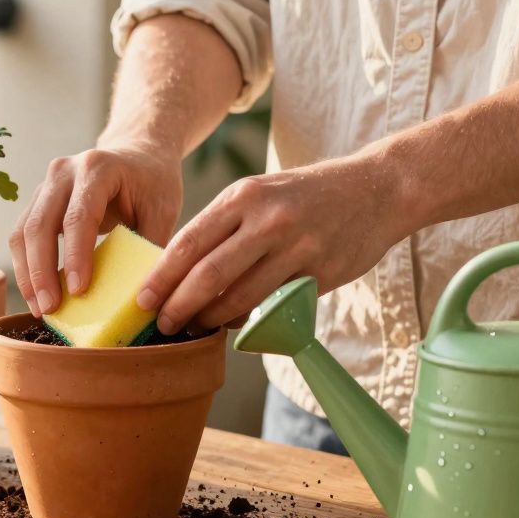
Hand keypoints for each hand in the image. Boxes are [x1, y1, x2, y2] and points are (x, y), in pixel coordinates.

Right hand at [9, 144, 182, 315]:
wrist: (138, 154)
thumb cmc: (153, 183)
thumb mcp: (163, 210)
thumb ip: (150, 248)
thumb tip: (141, 298)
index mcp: (97, 168)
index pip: (79, 216)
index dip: (75, 256)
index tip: (78, 291)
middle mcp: (64, 171)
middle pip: (40, 224)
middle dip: (41, 271)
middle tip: (50, 309)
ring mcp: (46, 184)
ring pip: (23, 231)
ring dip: (28, 273)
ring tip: (40, 309)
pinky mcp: (38, 200)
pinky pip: (22, 235)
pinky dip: (26, 266)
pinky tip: (36, 294)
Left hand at [136, 154, 406, 334]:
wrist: (377, 189)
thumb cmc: (306, 196)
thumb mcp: (260, 193)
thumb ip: (224, 226)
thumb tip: (179, 271)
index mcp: (243, 196)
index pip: (188, 242)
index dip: (161, 276)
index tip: (141, 299)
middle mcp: (266, 219)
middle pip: (208, 273)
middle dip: (178, 305)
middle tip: (163, 324)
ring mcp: (296, 247)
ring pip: (240, 296)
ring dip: (212, 319)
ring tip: (196, 327)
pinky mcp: (320, 272)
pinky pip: (274, 305)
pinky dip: (249, 320)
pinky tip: (235, 325)